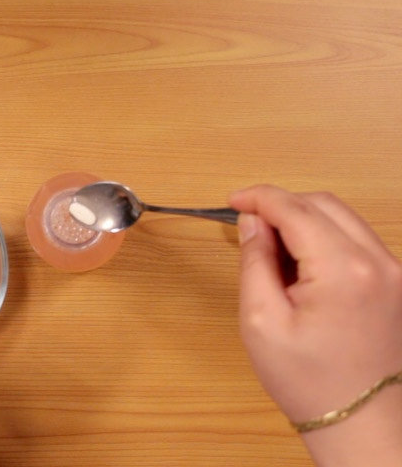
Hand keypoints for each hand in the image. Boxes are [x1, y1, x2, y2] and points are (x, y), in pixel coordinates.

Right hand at [230, 185, 401, 466]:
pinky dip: (323, 237)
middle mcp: (378, 262)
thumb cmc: (308, 380)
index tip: (233, 200)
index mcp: (344, 270)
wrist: (359, 421)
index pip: (296, 209)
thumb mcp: (261, 321)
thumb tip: (253, 223)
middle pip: (322, 204)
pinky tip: (301, 264)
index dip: (259, 197)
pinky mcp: (395, 281)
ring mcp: (393, 271)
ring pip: (341, 217)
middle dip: (281, 206)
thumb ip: (254, 261)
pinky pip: (355, 238)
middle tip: (250, 228)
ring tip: (273, 252)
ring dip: (302, 221)